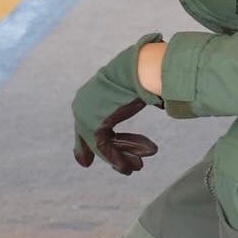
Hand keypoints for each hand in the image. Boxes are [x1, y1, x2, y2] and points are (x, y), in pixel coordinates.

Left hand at [71, 34, 164, 174]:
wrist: (141, 69)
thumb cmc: (142, 74)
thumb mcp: (129, 93)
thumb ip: (128, 105)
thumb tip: (154, 105)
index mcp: (89, 93)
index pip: (87, 124)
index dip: (90, 145)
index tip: (88, 162)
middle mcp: (83, 103)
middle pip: (92, 137)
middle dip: (112, 154)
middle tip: (131, 167)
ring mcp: (86, 113)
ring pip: (100, 144)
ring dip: (120, 158)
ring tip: (138, 167)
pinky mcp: (94, 124)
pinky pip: (104, 147)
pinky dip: (118, 158)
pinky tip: (132, 166)